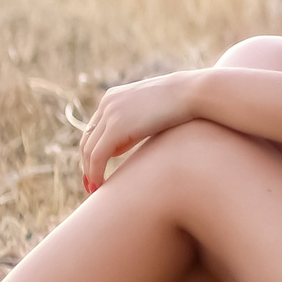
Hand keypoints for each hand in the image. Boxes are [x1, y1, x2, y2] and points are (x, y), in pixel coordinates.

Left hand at [79, 70, 204, 191]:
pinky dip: (96, 172)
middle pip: (87, 140)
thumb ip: (132, 126)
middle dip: (87, 164)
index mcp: (112, 97)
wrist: (194, 93)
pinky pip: (98, 155)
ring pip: (89, 150)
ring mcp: (110, 114)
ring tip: (97, 189)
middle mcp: (106, 103)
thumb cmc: (181, 104)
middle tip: (92, 184)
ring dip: (91, 172)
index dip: (92, 151)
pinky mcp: (116, 127)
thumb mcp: (151, 112)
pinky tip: (101, 185)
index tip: (95, 170)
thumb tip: (118, 147)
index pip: (93, 129)